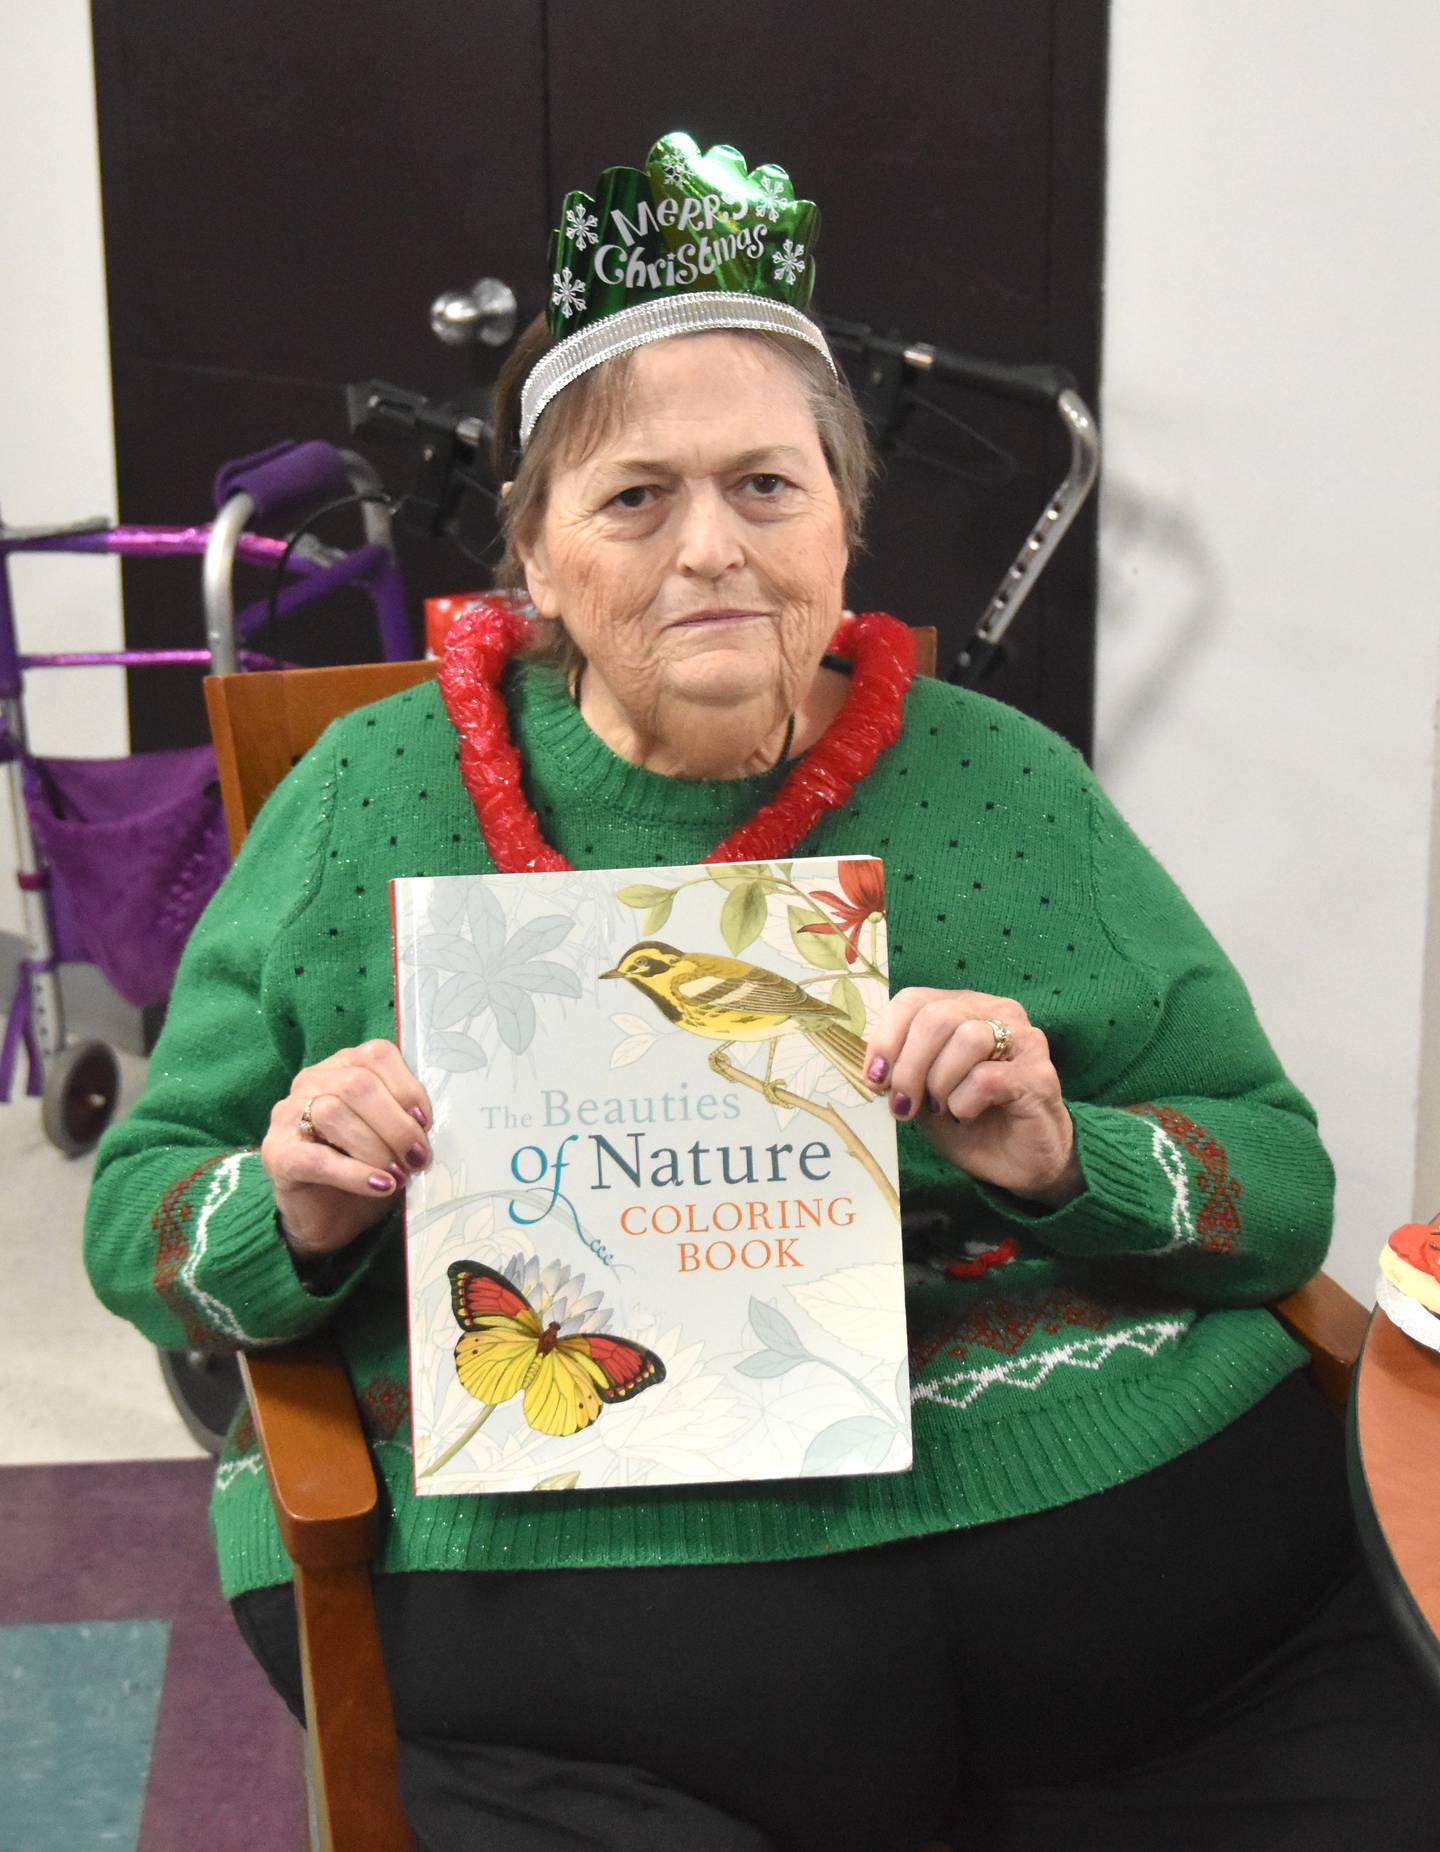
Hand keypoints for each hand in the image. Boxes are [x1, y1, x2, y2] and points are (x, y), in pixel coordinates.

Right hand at [260, 1041, 432, 1255]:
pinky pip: (317, 1158)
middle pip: (357, 1084)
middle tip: (417, 1157)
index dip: (407, 1088)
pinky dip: (354, 1173)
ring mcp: (287, 1116)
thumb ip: (407, 1118)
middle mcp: (311, 1082)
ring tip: (399, 1174)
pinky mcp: (277, 1155)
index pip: (377, 1056)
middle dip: (396, 1124)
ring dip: (376, 1147)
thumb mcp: (392, 1137)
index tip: (426, 1123)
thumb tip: (430, 1123)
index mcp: (342, 1067)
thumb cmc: (365, 1169)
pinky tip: (379, 1186)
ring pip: (333, 1113)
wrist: (327, 1219)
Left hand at [863, 989, 1081, 1206]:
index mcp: (965, 1007)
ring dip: (939, 1083)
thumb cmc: (971, 1120)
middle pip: (937, 1017)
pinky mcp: (1039, 1075)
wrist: (1020, 1163)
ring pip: (966, 1039)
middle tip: (902, 1105)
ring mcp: (1024, 1040)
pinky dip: (964, 1102)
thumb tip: (872, 1066)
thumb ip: (902, 1067)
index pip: (914, 999)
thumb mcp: (924, 1090)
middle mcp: (998, 1012)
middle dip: (909, 1067)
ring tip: (940, 1109)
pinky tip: (966, 1116)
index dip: (886, 1038)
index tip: (875, 1079)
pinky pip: (987, 1078)